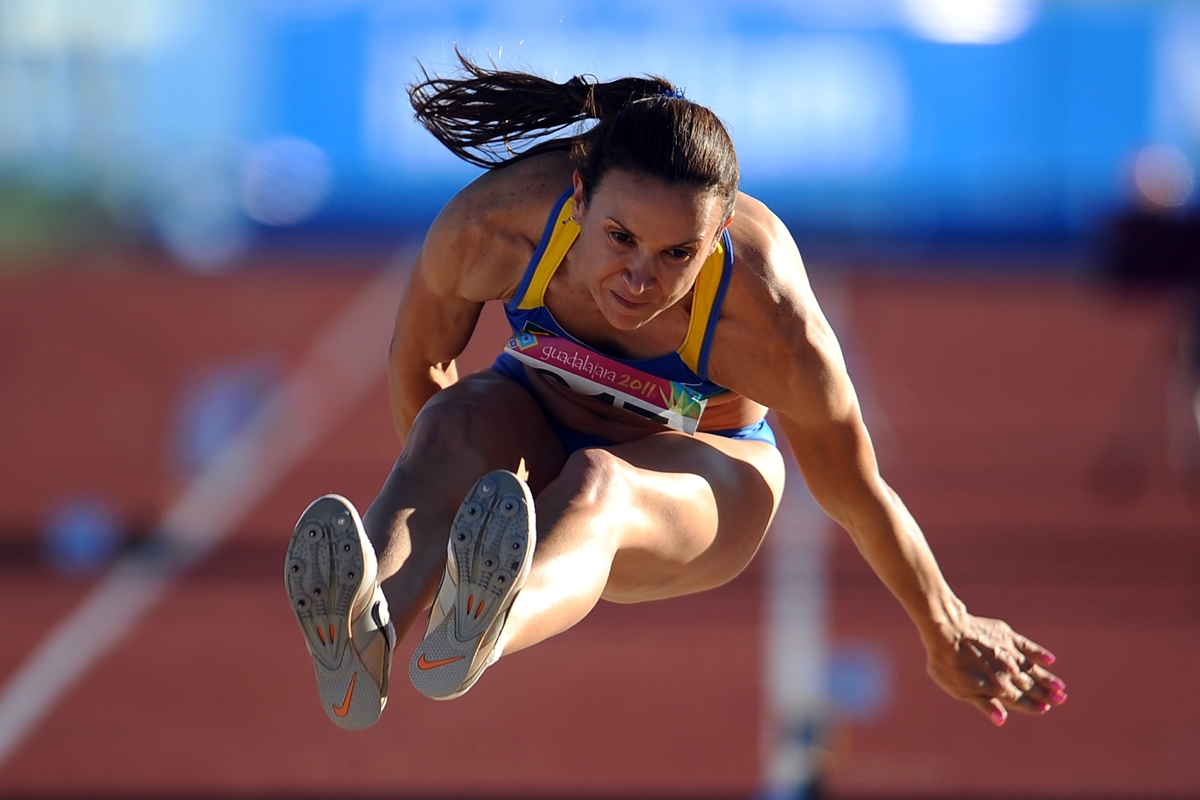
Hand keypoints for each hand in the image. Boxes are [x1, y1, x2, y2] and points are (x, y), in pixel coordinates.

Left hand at [925, 613, 1065, 725]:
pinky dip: (1039, 653)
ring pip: (1032, 668)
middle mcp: (1007, 672)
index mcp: (997, 687)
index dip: (1032, 705)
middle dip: (1046, 694)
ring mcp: (1009, 653)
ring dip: (1047, 678)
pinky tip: (1050, 659)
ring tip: (1060, 686)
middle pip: (1029, 685)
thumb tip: (1001, 720)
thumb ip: (984, 704)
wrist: (946, 631)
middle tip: (1062, 699)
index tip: (1045, 709)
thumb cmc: (947, 663)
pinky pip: (1027, 646)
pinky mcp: (1006, 636)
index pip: (1019, 700)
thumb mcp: (960, 690)